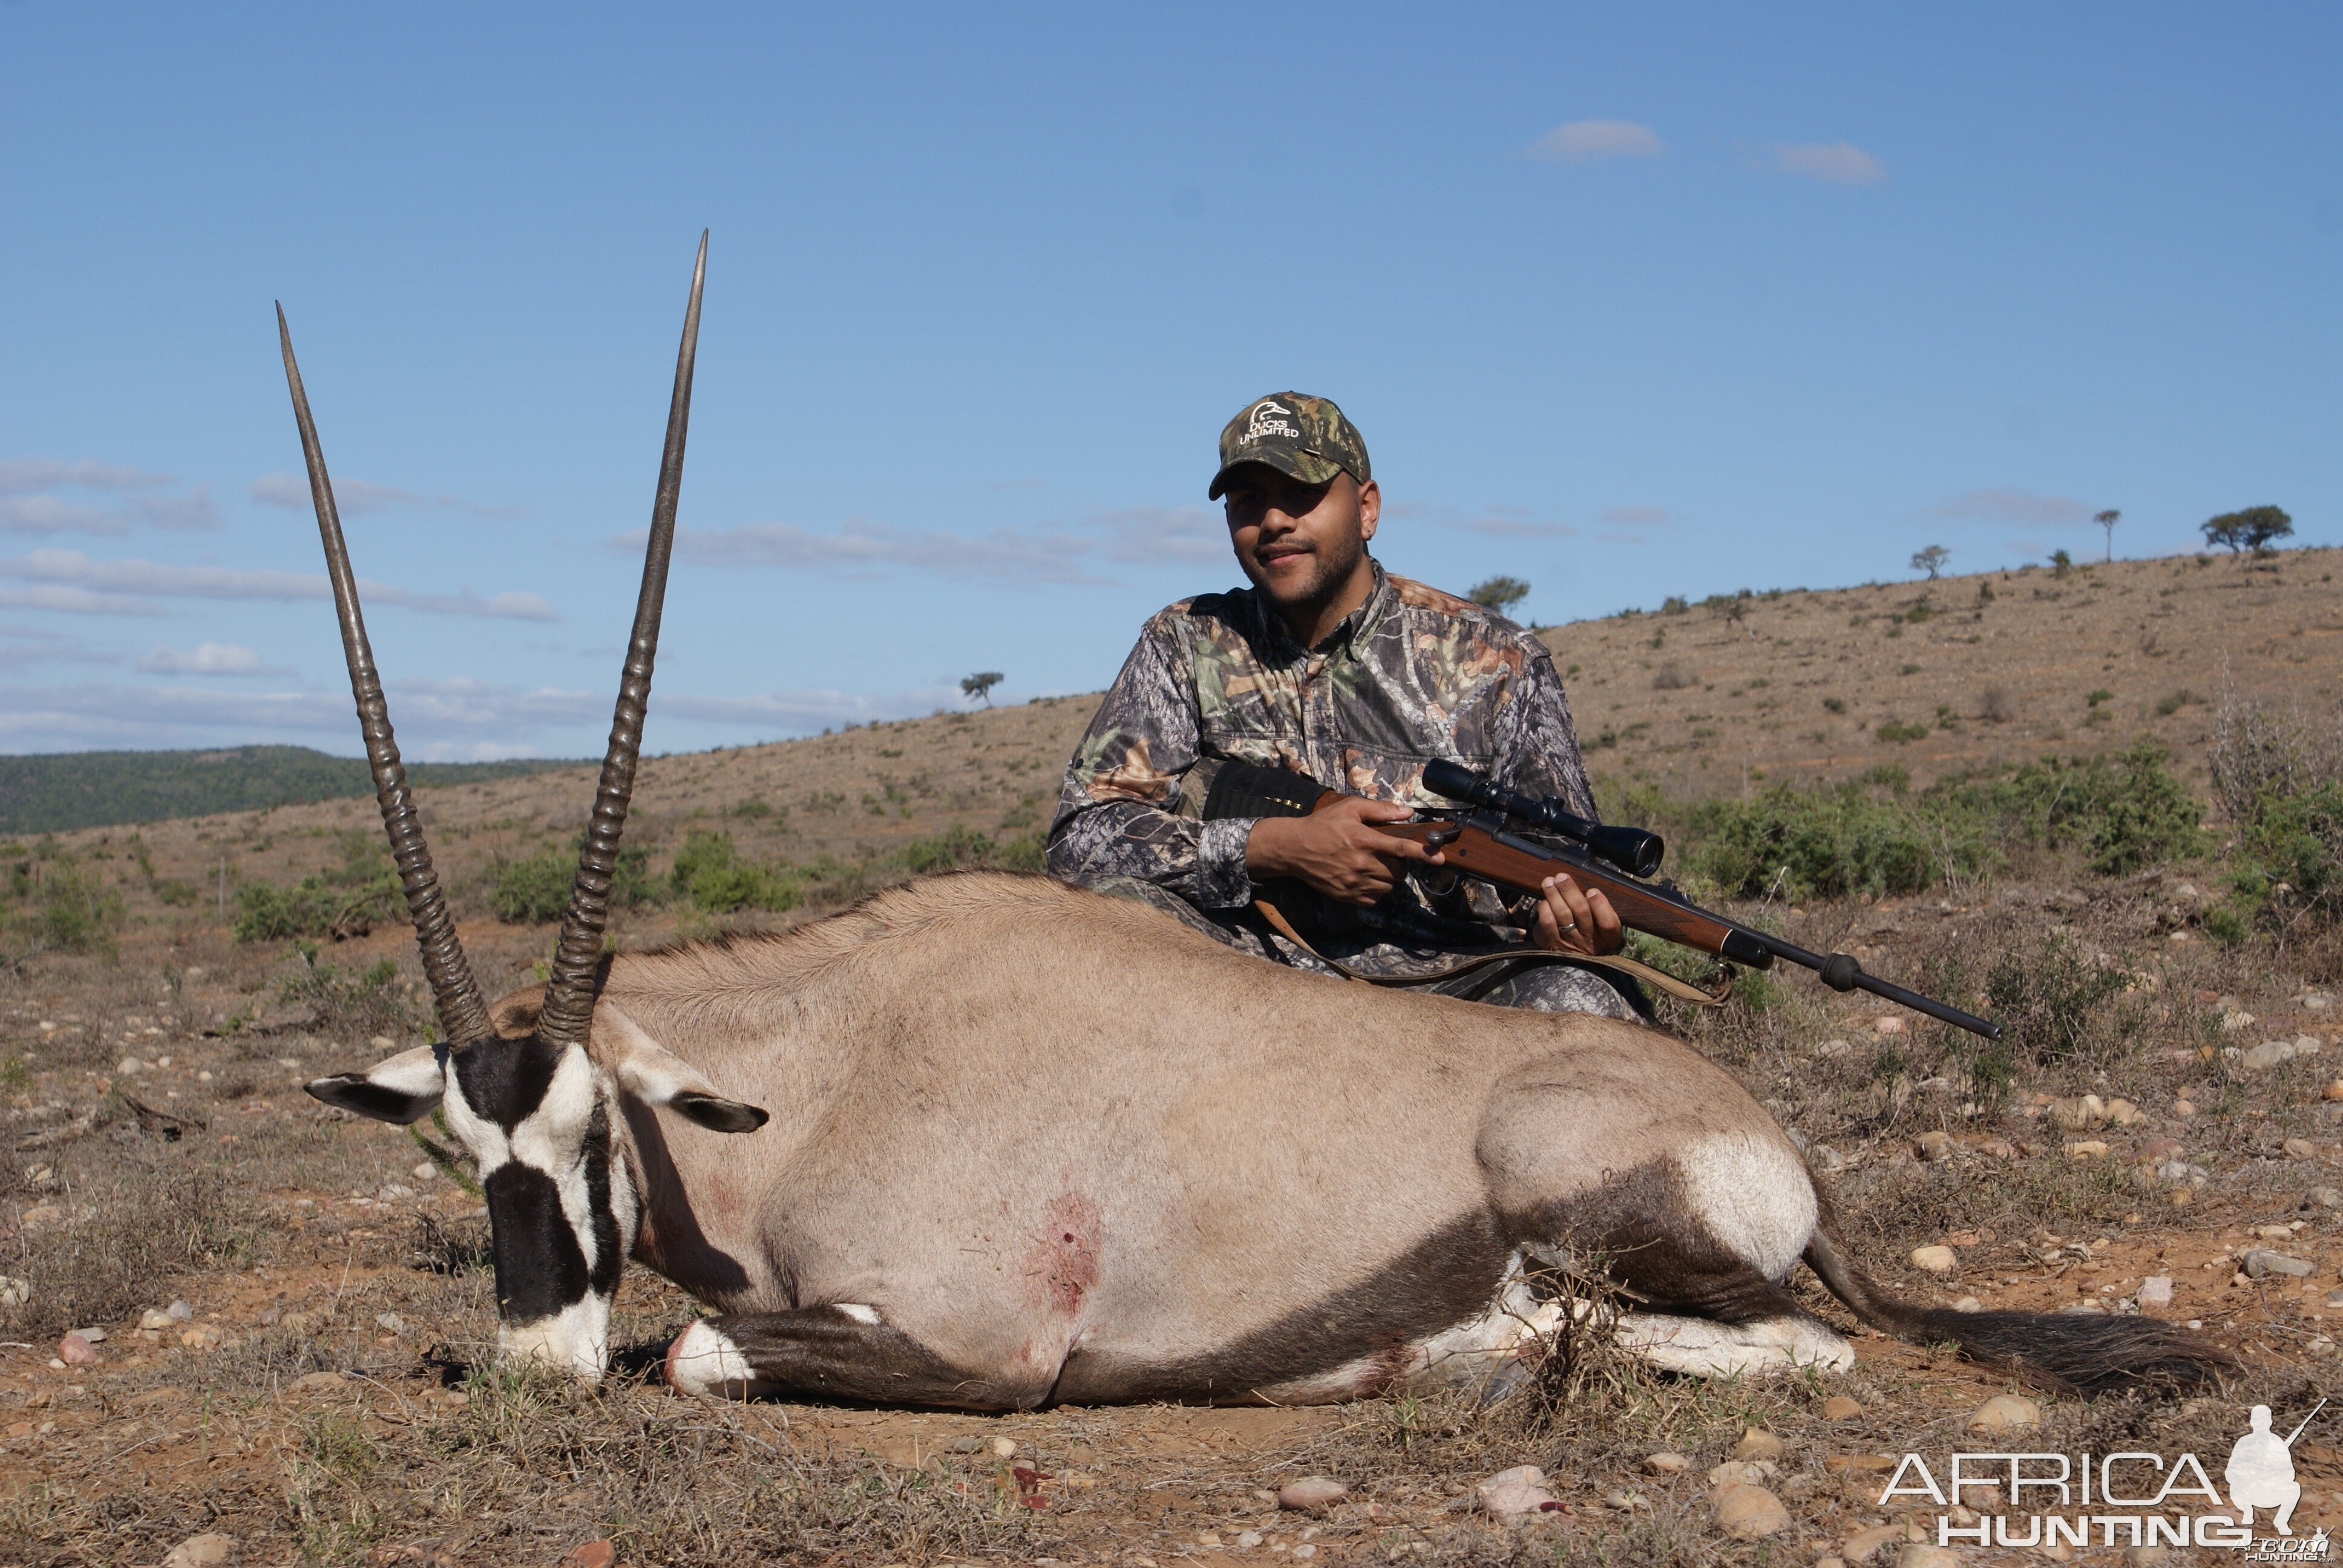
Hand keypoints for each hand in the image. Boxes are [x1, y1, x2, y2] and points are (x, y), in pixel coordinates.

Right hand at [1244, 796, 1442, 905]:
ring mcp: (1354, 883)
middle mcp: (1361, 864)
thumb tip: (1406, 813)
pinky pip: (1374, 899)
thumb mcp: (1349, 808)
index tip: (1441, 857)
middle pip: (1399, 872)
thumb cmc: (1322, 825)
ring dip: (1389, 878)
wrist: (1293, 848)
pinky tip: (1366, 877)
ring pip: (1388, 887)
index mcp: (1365, 840)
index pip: (1402, 849)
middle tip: (1389, 855)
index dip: (1424, 854)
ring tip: (1376, 865)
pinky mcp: (1347, 896)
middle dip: (1401, 864)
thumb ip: (1380, 809)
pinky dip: (1377, 890)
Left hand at [1530, 870, 1623, 955]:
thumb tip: (1589, 890)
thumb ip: (1601, 910)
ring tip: (1549, 882)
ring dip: (1554, 895)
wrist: (1577, 963)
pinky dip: (1545, 909)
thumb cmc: (1593, 936)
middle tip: (1561, 877)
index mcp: (1608, 938)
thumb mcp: (1604, 928)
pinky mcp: (1553, 945)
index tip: (1592, 891)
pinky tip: (1545, 900)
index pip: (1609, 923)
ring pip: (1562, 915)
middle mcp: (1589, 942)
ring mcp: (1570, 944)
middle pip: (1581, 912)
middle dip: (1570, 891)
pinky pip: (1547, 924)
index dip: (1600, 905)